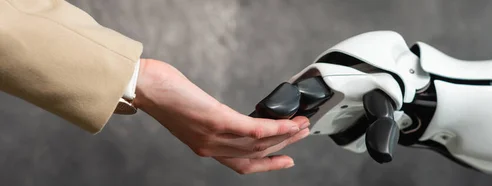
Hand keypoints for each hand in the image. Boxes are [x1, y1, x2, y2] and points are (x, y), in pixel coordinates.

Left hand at [132, 59, 310, 173]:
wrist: (144, 86)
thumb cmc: (164, 95)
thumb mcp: (192, 114)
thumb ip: (212, 119)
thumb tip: (229, 114)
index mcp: (206, 146)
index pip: (243, 165)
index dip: (269, 166)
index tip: (287, 160)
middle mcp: (211, 146)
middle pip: (256, 154)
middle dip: (284, 145)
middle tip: (303, 133)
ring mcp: (215, 135)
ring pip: (260, 144)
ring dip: (286, 135)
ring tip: (302, 124)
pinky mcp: (217, 119)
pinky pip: (253, 129)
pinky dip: (275, 127)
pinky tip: (288, 121)